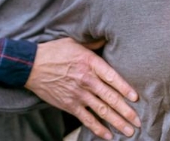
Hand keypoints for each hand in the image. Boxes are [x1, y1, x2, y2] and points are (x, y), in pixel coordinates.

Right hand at [25, 37, 140, 139]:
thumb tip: (108, 39)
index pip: (112, 77)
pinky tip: (108, 135)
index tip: (136, 98)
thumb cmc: (54, 51)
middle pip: (110, 98)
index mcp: (90, 62)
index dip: (125, 88)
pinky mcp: (69, 105)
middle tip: (138, 121)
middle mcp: (86, 80)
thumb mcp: (75, 41)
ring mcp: (78, 94)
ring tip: (129, 131)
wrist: (32, 66)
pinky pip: (86, 119)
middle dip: (126, 111)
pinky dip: (98, 128)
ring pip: (101, 111)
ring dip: (117, 122)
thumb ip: (93, 43)